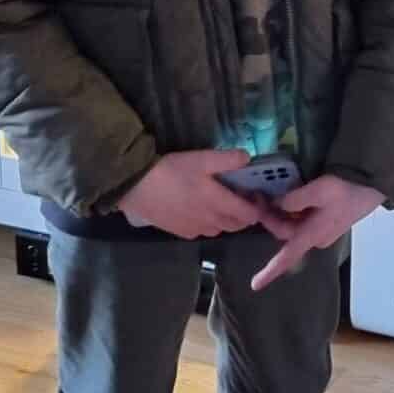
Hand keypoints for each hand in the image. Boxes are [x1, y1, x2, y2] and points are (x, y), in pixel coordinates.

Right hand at [118, 150, 294, 240]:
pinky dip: (208, 224)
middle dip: (244, 215)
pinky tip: (199, 210)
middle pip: (237, 225)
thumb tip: (248, 159)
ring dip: (226, 220)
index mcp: (219, 204)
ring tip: (220, 203)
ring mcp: (195, 230)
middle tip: (240, 198)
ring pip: (220, 230)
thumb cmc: (171, 170)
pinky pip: (202, 232)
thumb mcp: (201, 159)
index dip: (257, 207)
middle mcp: (211, 222)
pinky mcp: (180, 233)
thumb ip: (228, 159)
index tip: (255, 194)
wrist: (136, 187)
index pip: (250, 215)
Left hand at [250, 175, 384, 290]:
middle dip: (270, 217)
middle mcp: (315, 238)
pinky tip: (290, 195)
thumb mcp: (319, 191)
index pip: (287, 257)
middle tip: (260, 196)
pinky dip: (292, 211)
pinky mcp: (325, 223)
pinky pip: (302, 221)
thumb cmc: (347, 191)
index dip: (270, 271)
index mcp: (312, 235)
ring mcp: (321, 231)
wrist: (372, 187)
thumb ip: (295, 199)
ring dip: (280, 212)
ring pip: (292, 226)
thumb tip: (278, 205)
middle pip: (285, 233)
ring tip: (272, 193)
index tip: (255, 285)